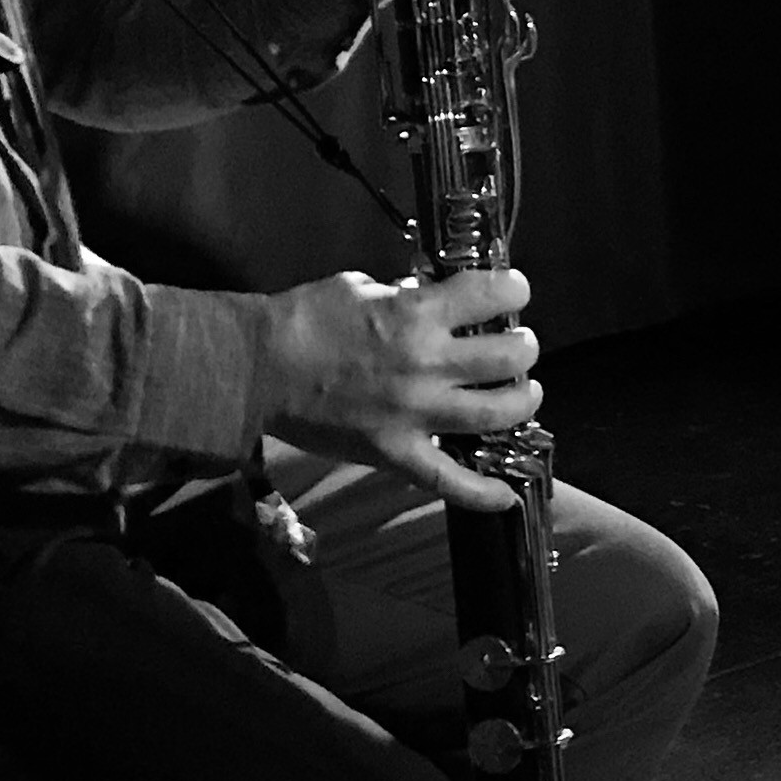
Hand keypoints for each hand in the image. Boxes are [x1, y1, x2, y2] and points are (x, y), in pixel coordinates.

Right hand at [259, 266, 539, 511]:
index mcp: (416, 314)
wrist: (256, 368)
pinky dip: (482, 492)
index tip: (514, 293)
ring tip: (522, 393)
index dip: (514, 290)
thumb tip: (428, 298)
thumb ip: (402, 294)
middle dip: (524, 347)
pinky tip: (507, 494)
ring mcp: (414, 414)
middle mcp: (426, 364)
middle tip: (518, 346)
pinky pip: (447, 481)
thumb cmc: (303, 319)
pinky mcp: (395, 453)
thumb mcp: (358, 286)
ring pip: (496, 415)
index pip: (493, 295)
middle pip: (508, 357)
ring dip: (521, 402)